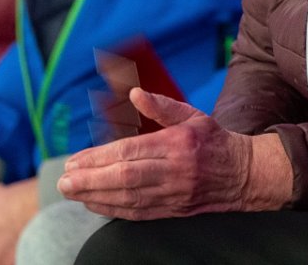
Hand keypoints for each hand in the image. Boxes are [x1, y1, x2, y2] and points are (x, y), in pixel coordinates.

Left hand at [56, 89, 293, 219]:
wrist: (243, 175)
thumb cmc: (213, 141)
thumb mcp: (193, 115)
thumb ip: (162, 106)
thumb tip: (135, 93)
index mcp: (178, 144)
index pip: (132, 151)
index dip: (100, 157)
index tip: (75, 159)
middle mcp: (175, 171)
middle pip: (126, 178)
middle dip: (90, 180)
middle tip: (64, 180)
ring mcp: (173, 194)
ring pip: (128, 198)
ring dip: (95, 196)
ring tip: (71, 190)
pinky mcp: (172, 210)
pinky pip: (137, 213)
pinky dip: (111, 209)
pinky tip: (93, 203)